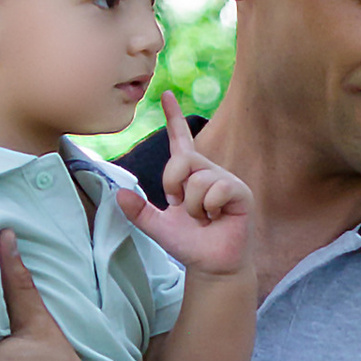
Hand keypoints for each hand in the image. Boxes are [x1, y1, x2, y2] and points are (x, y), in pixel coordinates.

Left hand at [115, 88, 255, 277]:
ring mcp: (226, 181)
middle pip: (183, 159)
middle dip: (173, 184)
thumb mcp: (157, 227)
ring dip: (192, 206)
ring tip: (201, 218)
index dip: (174, 117)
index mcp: (189, 175)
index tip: (166, 94)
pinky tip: (216, 218)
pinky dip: (208, 208)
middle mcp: (208, 172)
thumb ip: (138, 211)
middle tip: (178, 206)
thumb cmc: (189, 244)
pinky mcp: (240, 193)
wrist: (210, 266)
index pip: (180, 140)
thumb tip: (120, 194)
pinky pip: (217, 189)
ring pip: (199, 179)